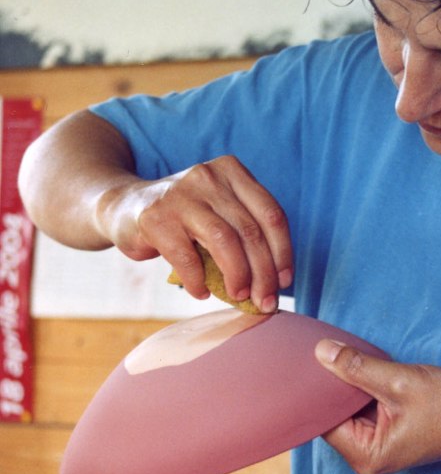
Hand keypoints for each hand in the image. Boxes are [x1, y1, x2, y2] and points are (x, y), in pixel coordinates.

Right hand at [97, 155, 292, 311]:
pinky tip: (201, 292)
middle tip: (265, 301)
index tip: (285, 281)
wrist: (123, 207)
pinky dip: (198, 281)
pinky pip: (187, 258)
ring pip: (225, 242)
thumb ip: (243, 233)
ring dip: (238, 277)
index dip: (283, 252)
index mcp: (231, 171)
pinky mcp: (155, 218)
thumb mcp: (217, 211)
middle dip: (264, 273)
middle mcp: (208, 177)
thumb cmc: (183, 218)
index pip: (271, 214)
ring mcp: (181, 196)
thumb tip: (272, 284)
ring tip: (238, 296)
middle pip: (251, 231)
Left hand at [315, 340, 440, 473]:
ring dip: (350, 382)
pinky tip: (366, 365)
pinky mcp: (391, 431)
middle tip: (325, 348)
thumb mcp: (401, 381)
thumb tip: (320, 352)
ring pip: (349, 407)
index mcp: (365, 455)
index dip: (315, 388)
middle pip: (333, 413)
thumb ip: (357, 367)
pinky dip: (364, 386)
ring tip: (346, 353)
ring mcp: (379, 444)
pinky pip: (365, 406)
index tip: (307, 359)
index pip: (321, 418)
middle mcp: (367, 455)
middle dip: (332, 383)